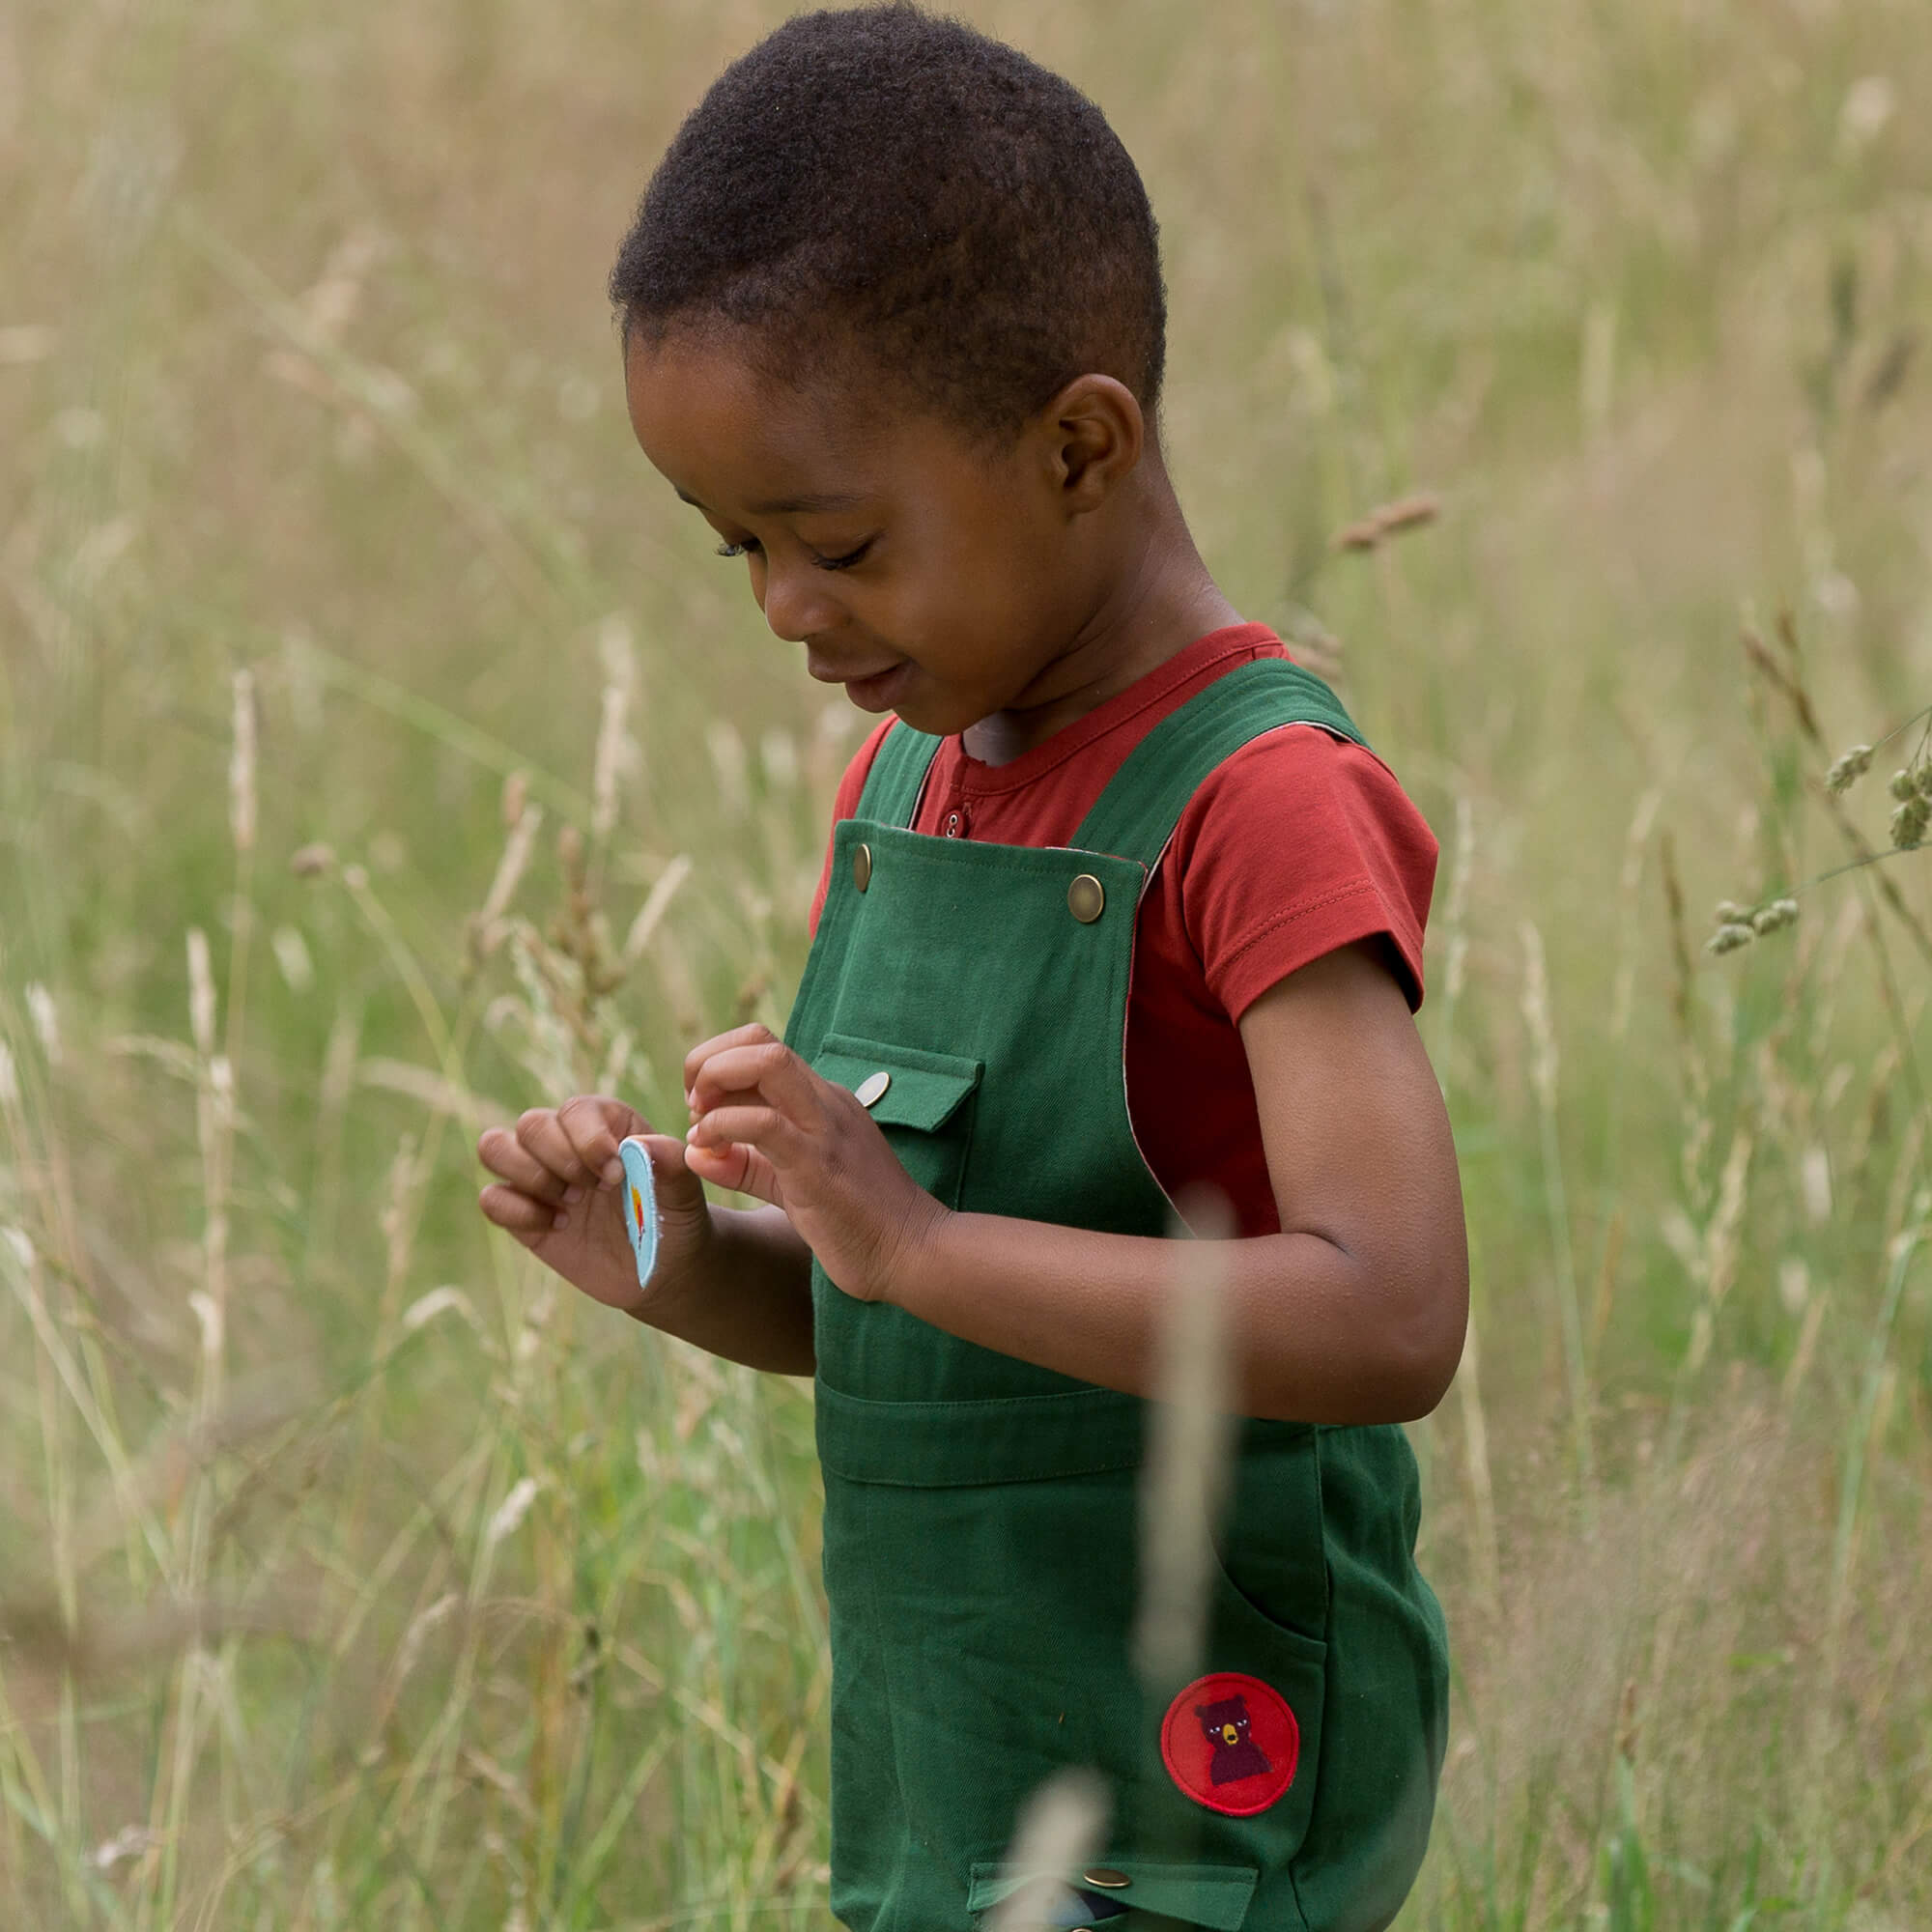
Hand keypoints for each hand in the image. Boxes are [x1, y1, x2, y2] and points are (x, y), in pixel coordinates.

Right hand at [477, 1096, 713, 1316]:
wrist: (662, 1269)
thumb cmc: (674, 1219)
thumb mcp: (684, 1191)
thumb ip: (671, 1163)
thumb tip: (643, 1146)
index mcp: (606, 1122)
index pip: (575, 1110)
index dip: (588, 1140)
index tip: (616, 1175)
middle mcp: (566, 1141)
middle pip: (531, 1124)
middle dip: (560, 1160)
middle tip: (592, 1192)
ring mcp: (540, 1176)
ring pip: (494, 1146)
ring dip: (530, 1176)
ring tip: (570, 1204)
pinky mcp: (522, 1214)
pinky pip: (491, 1198)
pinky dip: (517, 1212)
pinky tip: (557, 1227)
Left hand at [682, 1024, 944, 1302]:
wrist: (914, 1253)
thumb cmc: (856, 1222)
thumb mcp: (790, 1184)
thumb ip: (744, 1165)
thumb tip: (693, 1150)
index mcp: (821, 1100)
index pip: (763, 1046)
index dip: (717, 1062)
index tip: (700, 1107)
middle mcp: (824, 1101)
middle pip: (760, 1040)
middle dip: (708, 1062)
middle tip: (693, 1107)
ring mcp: (824, 1127)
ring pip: (766, 1062)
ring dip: (716, 1081)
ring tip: (700, 1122)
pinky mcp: (818, 1164)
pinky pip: (764, 1122)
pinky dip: (722, 1126)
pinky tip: (709, 1149)